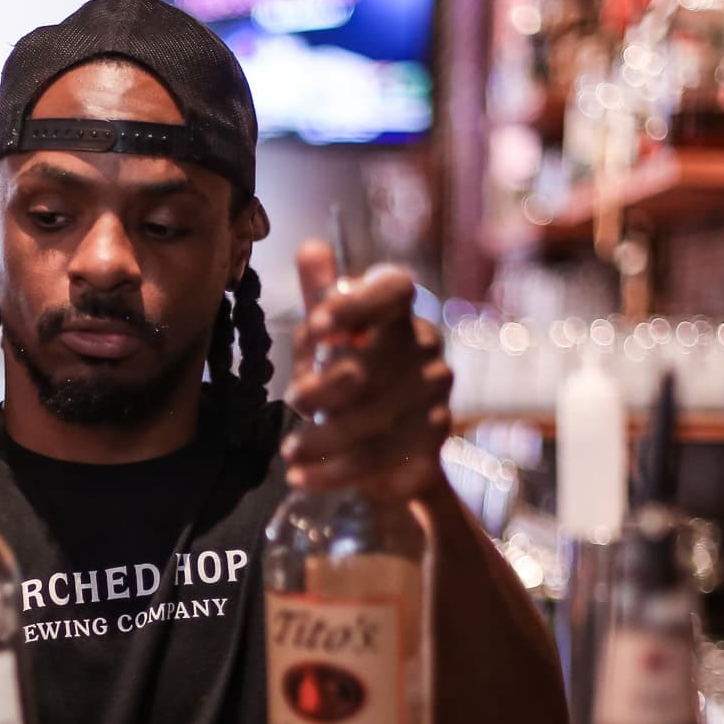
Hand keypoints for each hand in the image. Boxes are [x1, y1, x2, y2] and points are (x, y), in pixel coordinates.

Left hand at [281, 239, 452, 502]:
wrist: (391, 450)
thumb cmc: (353, 377)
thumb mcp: (329, 339)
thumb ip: (320, 299)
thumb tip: (310, 248)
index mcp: (399, 313)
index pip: (393, 288)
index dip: (356, 304)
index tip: (316, 325)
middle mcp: (425, 347)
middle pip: (373, 364)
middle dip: (324, 388)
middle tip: (291, 401)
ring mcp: (434, 392)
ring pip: (373, 417)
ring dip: (323, 437)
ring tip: (289, 450)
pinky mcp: (433, 436)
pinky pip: (378, 455)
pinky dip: (332, 470)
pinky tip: (302, 476)